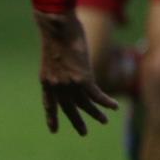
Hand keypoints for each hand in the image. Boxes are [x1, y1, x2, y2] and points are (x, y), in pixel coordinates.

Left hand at [33, 10, 116, 135]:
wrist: (56, 27)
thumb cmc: (55, 35)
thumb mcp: (54, 55)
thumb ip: (61, 68)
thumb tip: (71, 70)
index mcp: (46, 80)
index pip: (49, 104)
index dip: (52, 117)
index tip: (53, 130)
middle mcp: (56, 85)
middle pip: (67, 108)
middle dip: (76, 121)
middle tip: (83, 132)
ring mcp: (68, 83)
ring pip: (85, 105)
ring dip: (95, 114)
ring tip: (104, 121)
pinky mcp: (82, 79)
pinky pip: (97, 96)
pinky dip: (106, 102)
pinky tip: (114, 107)